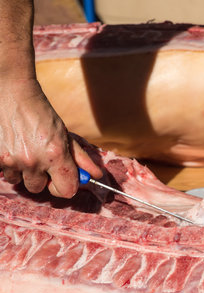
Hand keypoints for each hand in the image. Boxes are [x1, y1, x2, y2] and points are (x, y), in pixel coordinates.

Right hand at [0, 79, 101, 196]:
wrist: (12, 94)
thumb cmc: (41, 113)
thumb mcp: (65, 135)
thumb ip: (81, 158)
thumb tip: (97, 175)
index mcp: (56, 155)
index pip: (66, 191)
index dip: (66, 187)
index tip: (63, 179)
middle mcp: (33, 161)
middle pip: (39, 189)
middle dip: (42, 178)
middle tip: (42, 161)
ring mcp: (11, 160)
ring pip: (19, 181)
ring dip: (23, 171)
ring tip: (25, 151)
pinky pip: (4, 172)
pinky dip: (9, 164)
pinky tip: (13, 149)